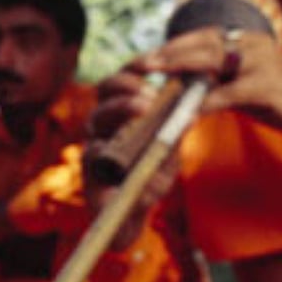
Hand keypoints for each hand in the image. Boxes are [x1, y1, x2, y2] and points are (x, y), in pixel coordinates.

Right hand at [83, 68, 180, 249]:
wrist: (131, 217)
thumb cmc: (149, 181)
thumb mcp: (168, 155)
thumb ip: (174, 135)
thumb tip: (192, 112)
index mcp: (123, 113)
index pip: (124, 79)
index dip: (136, 67)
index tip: (155, 64)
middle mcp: (105, 123)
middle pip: (105, 89)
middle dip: (127, 84)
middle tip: (151, 91)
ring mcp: (95, 144)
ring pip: (97, 116)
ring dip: (122, 107)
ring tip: (145, 108)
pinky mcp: (89, 168)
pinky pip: (93, 152)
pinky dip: (109, 147)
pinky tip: (125, 146)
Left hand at [125, 27, 281, 137]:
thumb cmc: (280, 99)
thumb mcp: (245, 84)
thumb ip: (218, 79)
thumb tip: (182, 84)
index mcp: (247, 40)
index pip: (202, 36)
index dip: (173, 46)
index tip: (146, 58)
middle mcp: (253, 44)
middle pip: (203, 44)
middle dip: (169, 54)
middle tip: (142, 64)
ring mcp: (261, 63)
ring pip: (212, 61)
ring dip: (181, 70)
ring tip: (156, 80)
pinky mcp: (267, 86)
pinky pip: (227, 93)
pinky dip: (204, 103)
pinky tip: (186, 113)